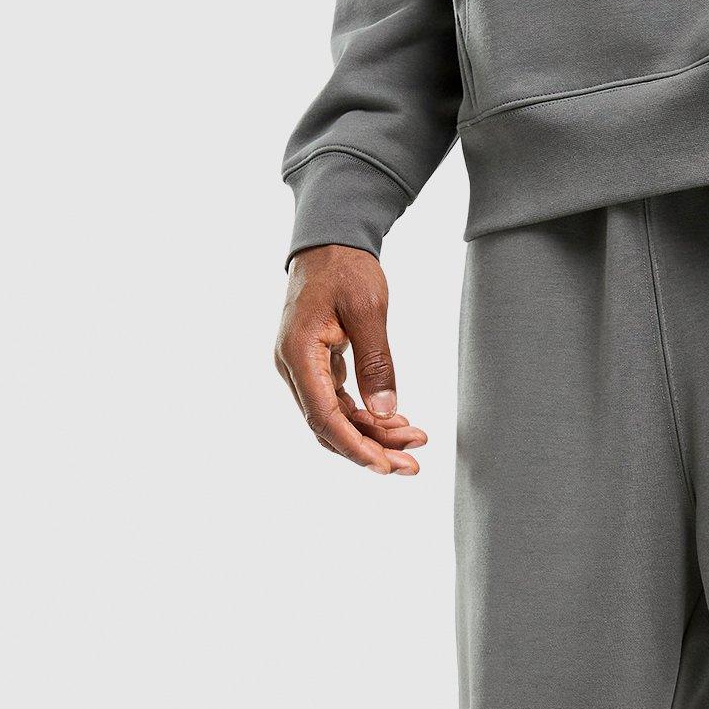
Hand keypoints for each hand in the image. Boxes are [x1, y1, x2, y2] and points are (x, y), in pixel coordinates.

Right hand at [274, 246, 427, 473]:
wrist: (329, 241)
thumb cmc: (345, 267)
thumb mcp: (368, 310)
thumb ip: (376, 362)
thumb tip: (384, 411)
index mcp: (298, 354)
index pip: (324, 417)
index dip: (356, 447)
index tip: (387, 466)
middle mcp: (293, 368)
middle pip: (329, 427)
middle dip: (372, 450)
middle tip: (413, 465)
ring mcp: (303, 370)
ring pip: (337, 420)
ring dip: (375, 436)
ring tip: (415, 441)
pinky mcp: (317, 368)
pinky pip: (341, 404)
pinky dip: (368, 418)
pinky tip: (397, 422)